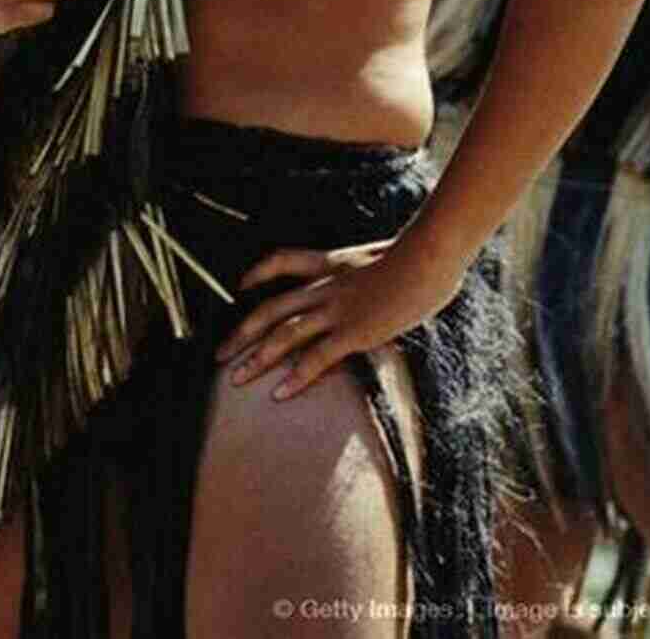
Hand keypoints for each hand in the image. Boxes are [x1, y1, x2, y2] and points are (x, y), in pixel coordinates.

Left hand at [215, 234, 464, 400]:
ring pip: (285, 334)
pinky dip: (296, 376)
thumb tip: (380, 273)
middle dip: (243, 333)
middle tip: (221, 354)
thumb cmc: (420, 254)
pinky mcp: (354, 331)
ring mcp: (337, 309)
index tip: (241, 285)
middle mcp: (326, 285)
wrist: (428, 256)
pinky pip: (316, 357)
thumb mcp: (386, 254)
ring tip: (236, 379)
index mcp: (332, 262)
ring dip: (257, 358)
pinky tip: (279, 394)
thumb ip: (373, 266)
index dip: (258, 273)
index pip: (283, 260)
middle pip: (272, 307)